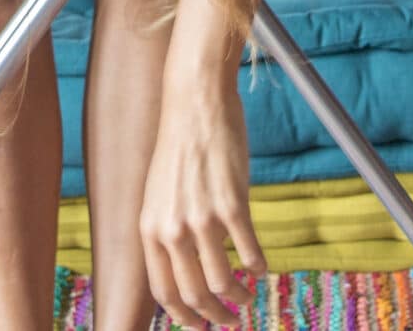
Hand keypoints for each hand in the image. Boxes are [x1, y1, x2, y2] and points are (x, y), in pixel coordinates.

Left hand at [140, 77, 263, 329]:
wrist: (195, 102)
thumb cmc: (180, 147)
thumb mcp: (159, 195)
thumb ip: (166, 231)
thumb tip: (184, 269)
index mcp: (150, 229)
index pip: (163, 292)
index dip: (184, 318)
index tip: (201, 326)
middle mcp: (172, 229)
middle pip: (195, 295)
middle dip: (216, 316)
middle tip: (231, 320)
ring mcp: (202, 217)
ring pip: (223, 281)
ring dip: (240, 297)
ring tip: (248, 295)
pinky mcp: (232, 203)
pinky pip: (249, 252)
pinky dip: (258, 267)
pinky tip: (262, 268)